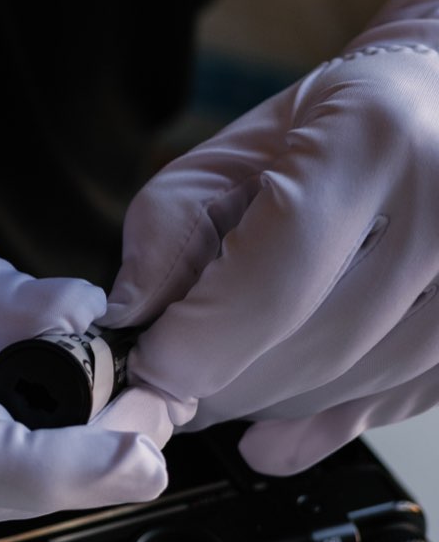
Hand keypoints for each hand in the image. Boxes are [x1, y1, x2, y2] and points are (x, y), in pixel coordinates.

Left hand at [103, 0, 438, 474]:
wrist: (431, 108)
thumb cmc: (332, 124)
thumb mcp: (232, 150)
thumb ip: (169, 227)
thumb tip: (133, 317)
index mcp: (374, 142)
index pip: (275, 280)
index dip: (199, 343)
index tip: (152, 363)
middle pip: (311, 348)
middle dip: (220, 381)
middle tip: (173, 375)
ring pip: (346, 386)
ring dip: (264, 401)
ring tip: (225, 373)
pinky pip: (388, 406)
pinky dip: (318, 427)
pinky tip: (271, 433)